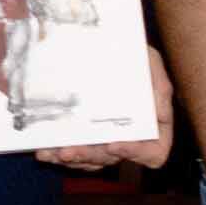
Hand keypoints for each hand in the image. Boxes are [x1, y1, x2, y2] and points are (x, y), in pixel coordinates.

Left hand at [37, 50, 174, 174]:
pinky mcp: (83, 136)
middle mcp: (129, 136)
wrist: (105, 43)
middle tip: (68, 150)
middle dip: (90, 155)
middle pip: (113, 158)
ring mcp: (105, 138)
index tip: (114, 144)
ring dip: (70, 158)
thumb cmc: (133, 54)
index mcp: (152, 125)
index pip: (154, 152)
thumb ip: (159, 86)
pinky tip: (44, 149)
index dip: (136, 154)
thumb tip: (161, 115)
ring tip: (51, 151)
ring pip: (90, 160)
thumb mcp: (149, 61)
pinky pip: (73, 154)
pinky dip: (57, 153)